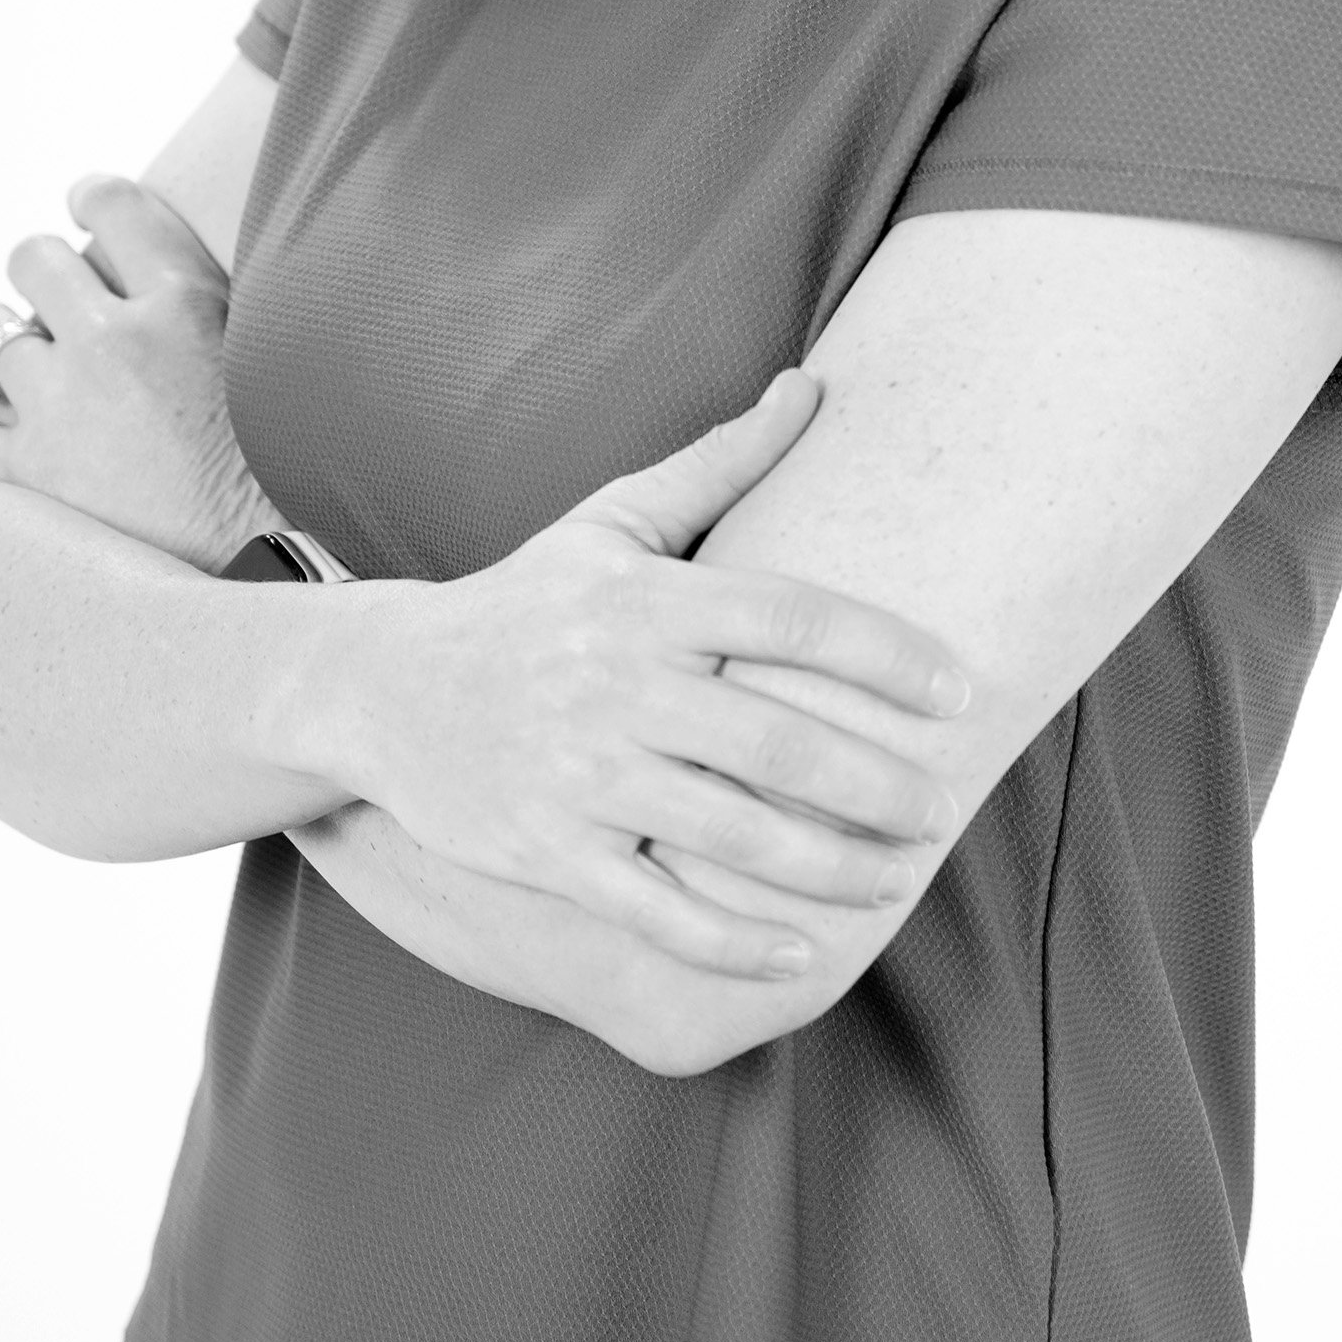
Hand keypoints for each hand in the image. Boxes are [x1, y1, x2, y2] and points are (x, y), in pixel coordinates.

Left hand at [0, 175, 276, 567]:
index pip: (112, 202)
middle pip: (33, 256)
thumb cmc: (279, 463)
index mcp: (184, 302)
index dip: (91, 199)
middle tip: (59, 305)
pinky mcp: (22, 473)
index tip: (84, 211)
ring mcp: (60, 406)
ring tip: (19, 369)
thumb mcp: (259, 356)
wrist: (263, 565)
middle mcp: (113, 341)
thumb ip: (200, 298)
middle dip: (41, 272)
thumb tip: (141, 261)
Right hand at [303, 372, 970, 978]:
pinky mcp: (549, 852)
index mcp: (646, 599)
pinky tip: (804, 954)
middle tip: (947, 810)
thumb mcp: (613, 523)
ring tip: (898, 878)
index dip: (888, 654)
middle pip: (777, 741)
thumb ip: (721, 463)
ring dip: (832, 868)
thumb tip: (814, 387)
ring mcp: (581, 775)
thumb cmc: (527, 600)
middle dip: (879, 785)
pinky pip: (658, 911)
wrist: (380, 687)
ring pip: (732, 835)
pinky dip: (735, 942)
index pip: (791, 617)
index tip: (961, 691)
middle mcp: (617, 685)